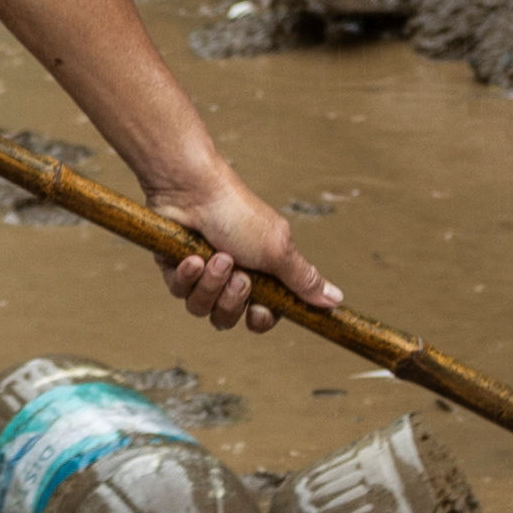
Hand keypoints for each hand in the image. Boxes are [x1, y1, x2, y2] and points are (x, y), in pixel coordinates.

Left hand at [152, 170, 335, 334]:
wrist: (193, 193)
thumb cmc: (240, 216)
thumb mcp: (279, 250)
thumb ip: (304, 279)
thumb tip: (337, 300)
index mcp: (261, 275)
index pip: (262, 318)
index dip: (259, 320)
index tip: (259, 309)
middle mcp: (231, 278)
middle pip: (228, 318)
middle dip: (232, 299)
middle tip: (238, 273)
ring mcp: (202, 275)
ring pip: (201, 308)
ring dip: (211, 284)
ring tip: (216, 256)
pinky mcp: (176, 270)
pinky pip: (179, 292)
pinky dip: (187, 275)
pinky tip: (191, 255)